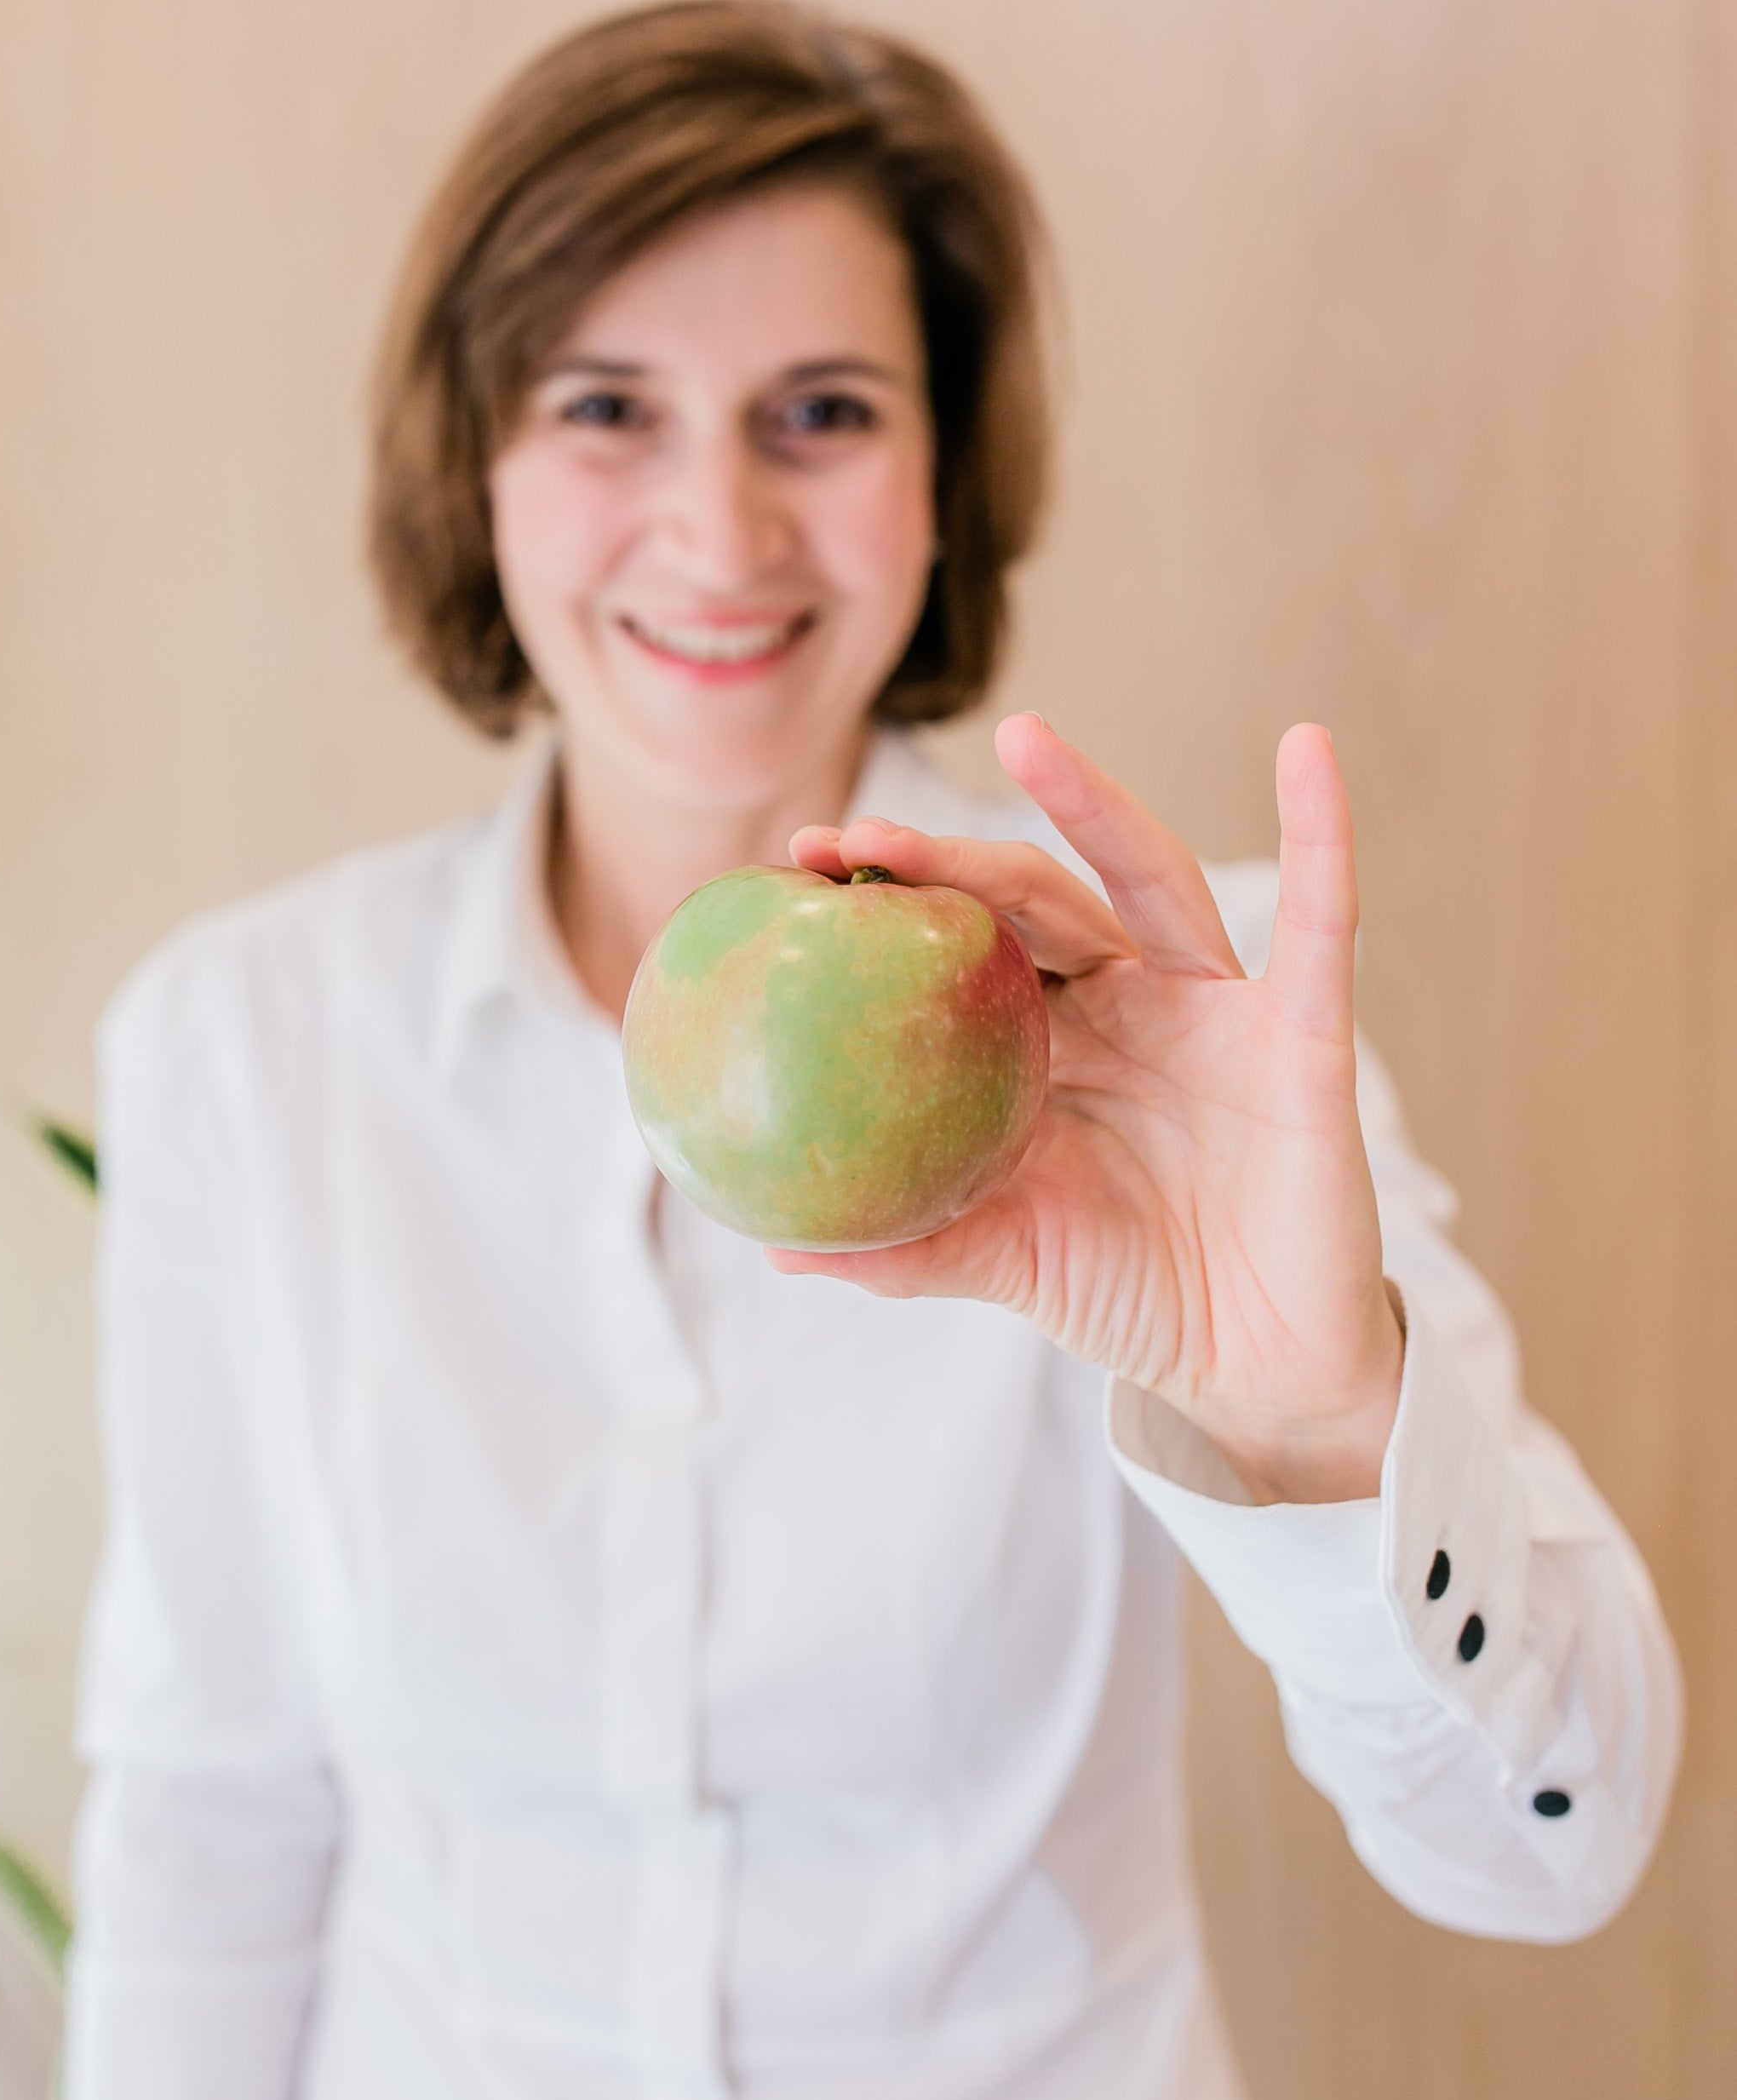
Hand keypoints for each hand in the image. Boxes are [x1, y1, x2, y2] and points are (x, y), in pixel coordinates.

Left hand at [778, 714, 1405, 1504]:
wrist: (1253, 1363)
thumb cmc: (1129, 1294)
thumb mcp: (1005, 1261)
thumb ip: (906, 1250)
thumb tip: (777, 1247)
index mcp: (1044, 1044)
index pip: (957, 947)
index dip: (890, 899)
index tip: (796, 866)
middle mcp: (1122, 1005)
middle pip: (1033, 898)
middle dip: (950, 857)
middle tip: (857, 832)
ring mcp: (1210, 1009)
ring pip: (1147, 879)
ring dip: (1093, 802)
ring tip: (1026, 737)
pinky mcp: (1300, 1030)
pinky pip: (1320, 922)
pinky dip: (1321, 833)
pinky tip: (1308, 751)